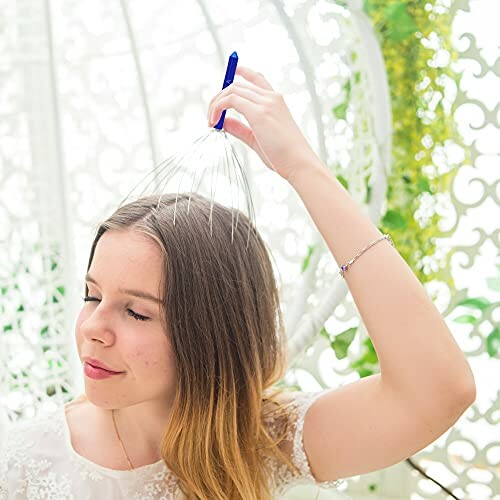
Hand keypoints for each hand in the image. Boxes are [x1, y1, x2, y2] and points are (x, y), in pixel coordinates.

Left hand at [207, 66, 318, 182]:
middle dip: (219, 97)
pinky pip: (231, 100)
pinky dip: (218, 108)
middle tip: (211, 115)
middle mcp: (271, 98)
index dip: (241, 72)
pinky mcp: (259, 112)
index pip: (256, 78)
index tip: (229, 74)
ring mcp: (266, 103)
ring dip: (216, 104)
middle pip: (237, 85)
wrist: (298, 162)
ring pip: (232, 90)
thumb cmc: (283, 155)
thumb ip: (240, 128)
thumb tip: (222, 121)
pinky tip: (215, 122)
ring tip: (211, 121)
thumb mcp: (257, 138)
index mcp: (276, 102)